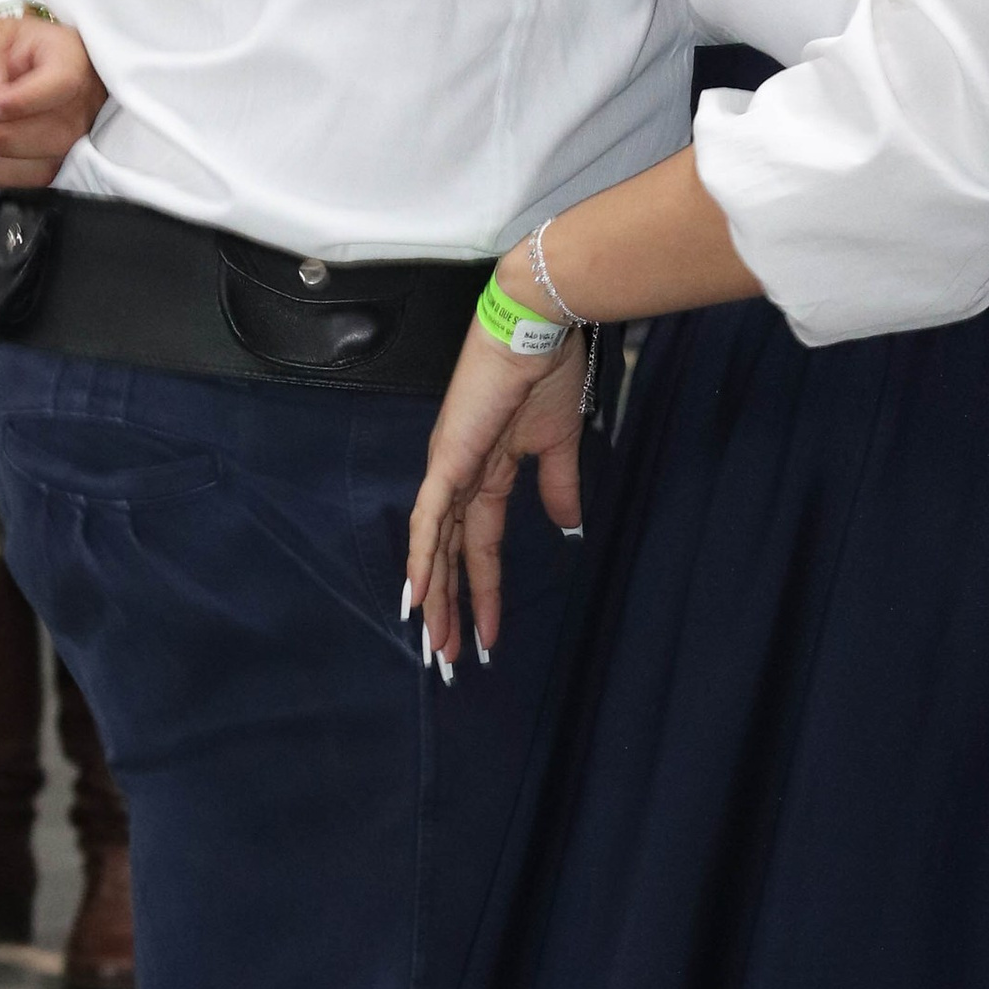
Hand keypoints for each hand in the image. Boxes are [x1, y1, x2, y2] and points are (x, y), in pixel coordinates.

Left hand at [0, 14, 107, 188]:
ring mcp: (73, 138)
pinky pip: (22, 179)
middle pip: (52, 133)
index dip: (21, 103)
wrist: (7, 65)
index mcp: (72, 59)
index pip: (60, 84)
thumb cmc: (1, 46)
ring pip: (39, 165)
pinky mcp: (52, 162)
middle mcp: (82, 103)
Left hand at [407, 323, 587, 667]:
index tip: (489, 635)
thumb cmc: (548, 374)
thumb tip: (570, 527)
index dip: (483, 591)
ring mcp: (450, 469)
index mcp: (487, 473)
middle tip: (447, 657)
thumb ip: (560, 487)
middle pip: (449, 557)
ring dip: (435, 596)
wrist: (539, 331)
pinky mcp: (448, 459)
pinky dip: (422, 555)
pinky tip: (418, 592)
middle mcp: (460, 477)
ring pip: (435, 547)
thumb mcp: (559, 444)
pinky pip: (430, 516)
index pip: (480, 546)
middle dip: (450, 608)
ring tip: (435, 642)